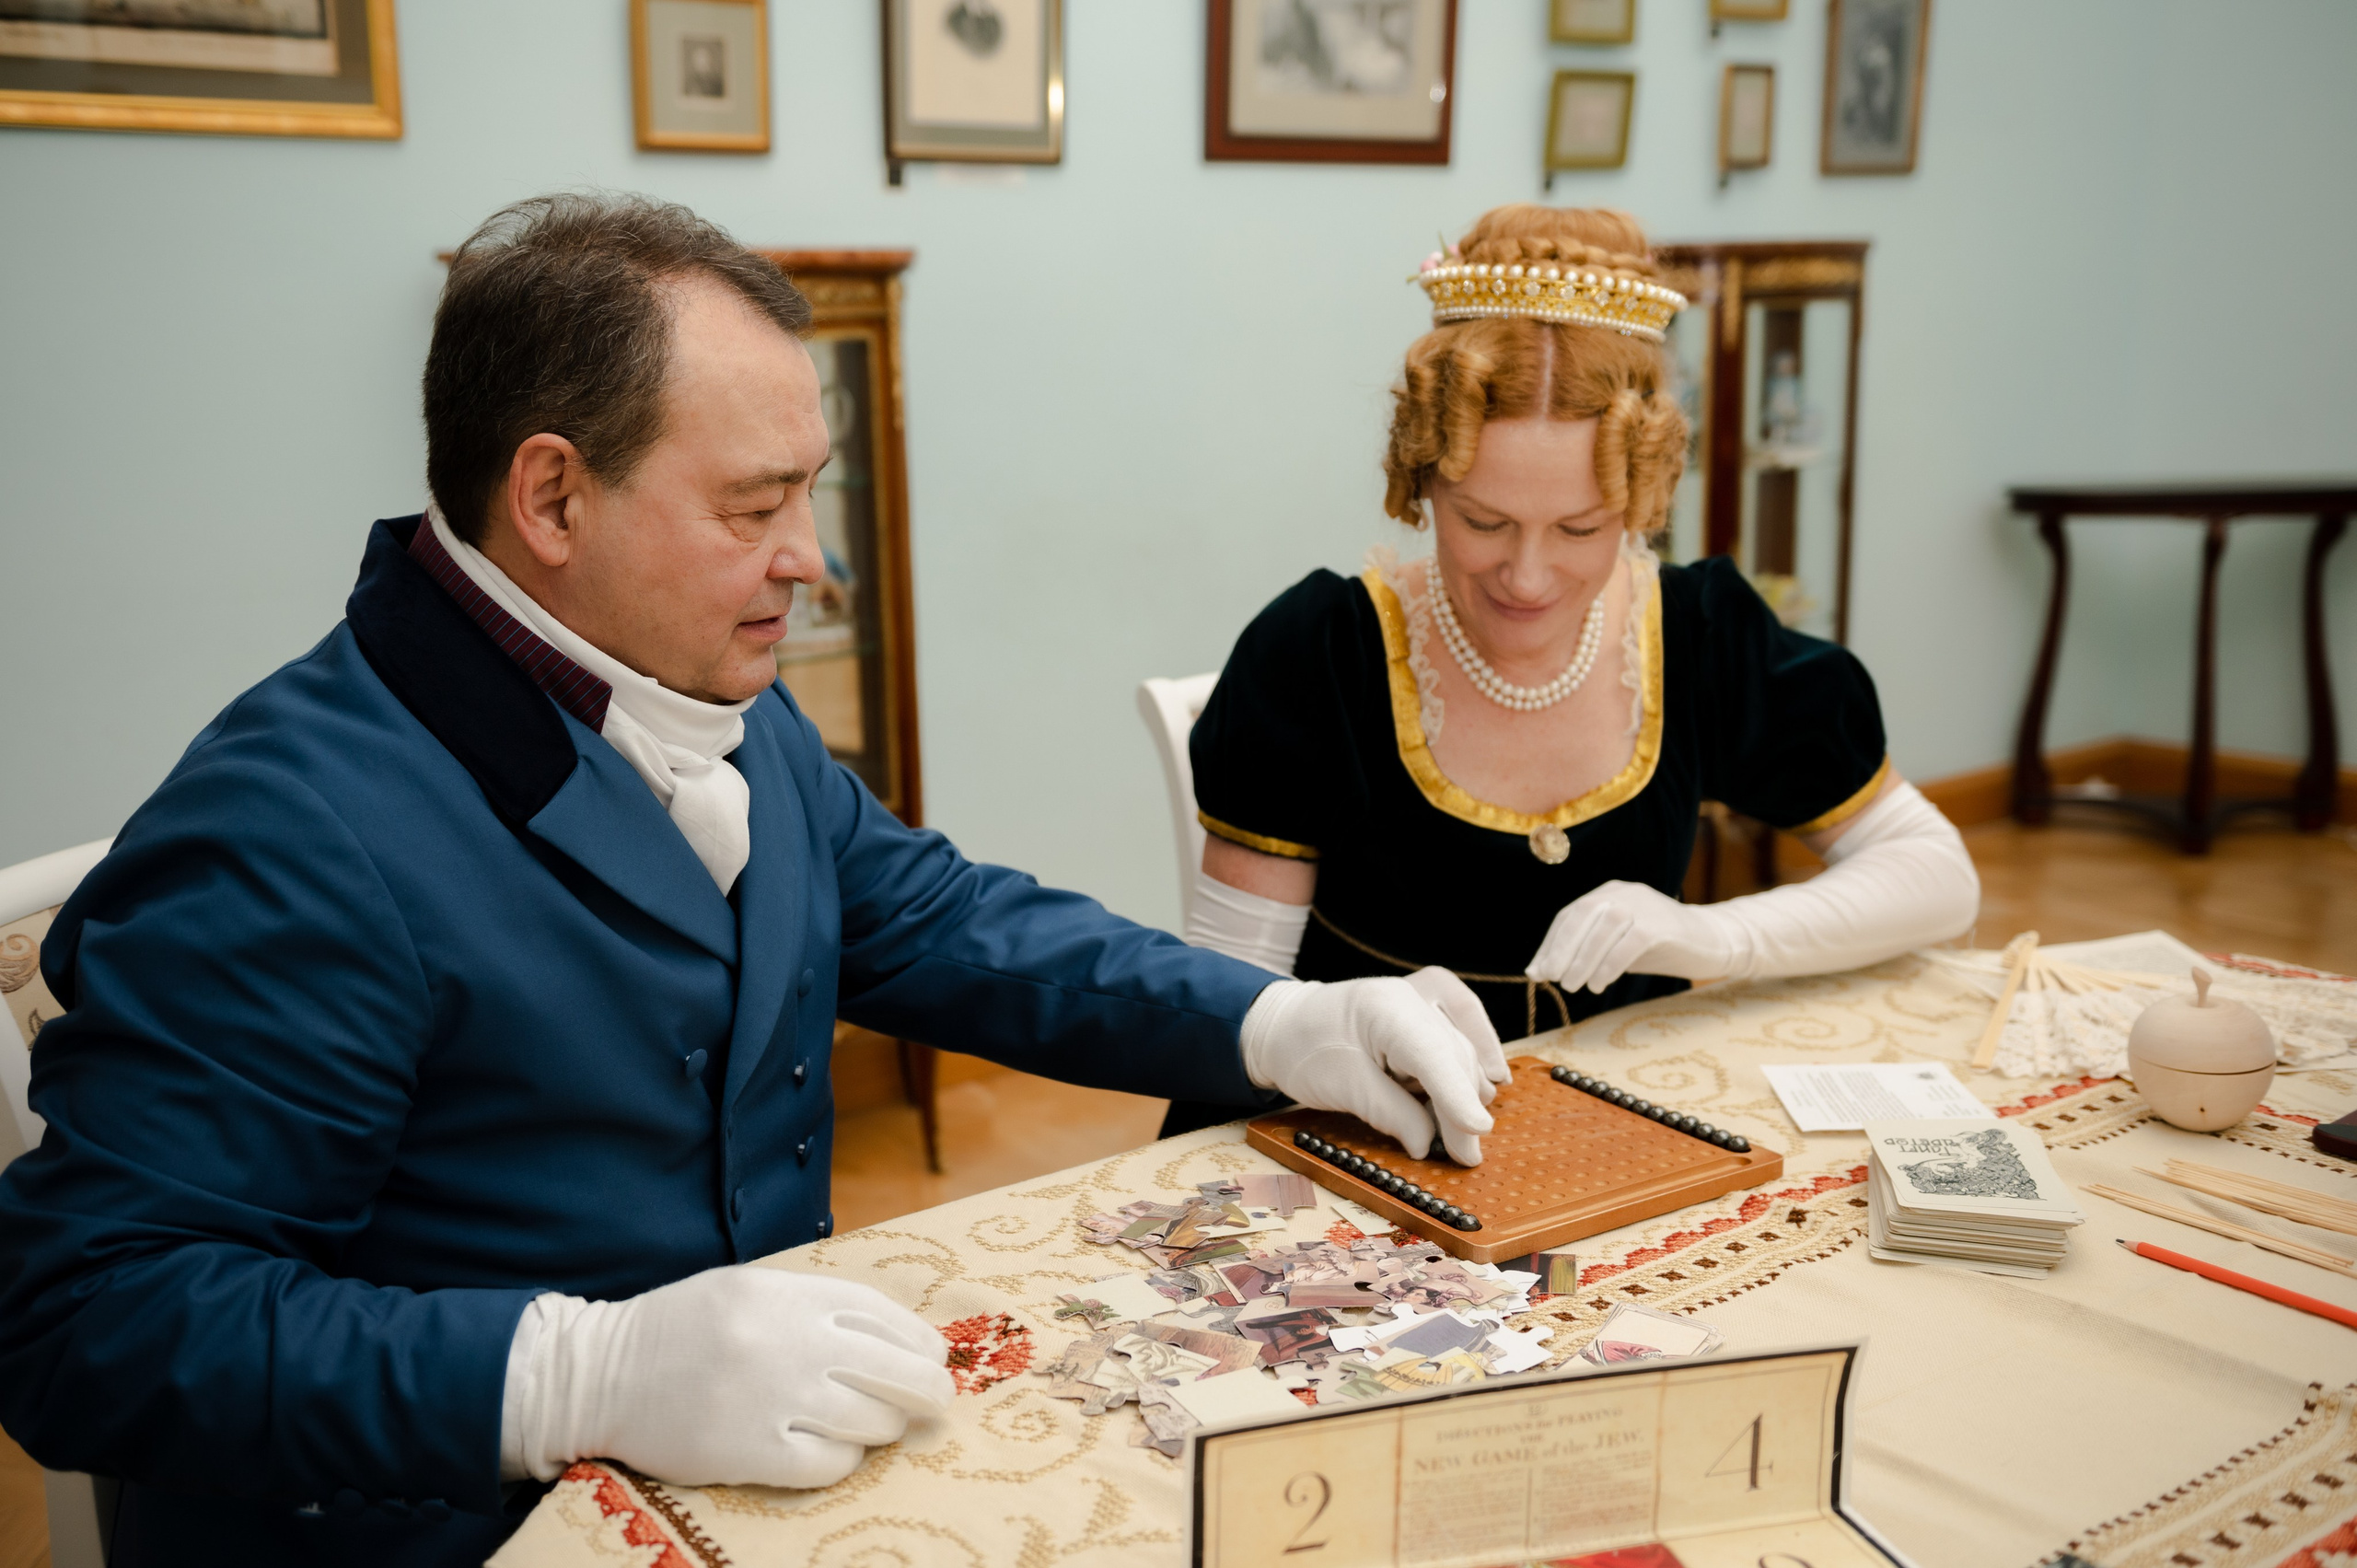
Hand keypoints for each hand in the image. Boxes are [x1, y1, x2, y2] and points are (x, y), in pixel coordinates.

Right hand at [512, 1265, 953, 1487]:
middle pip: (894, 1370)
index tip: (935, 1354)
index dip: (918, 1337)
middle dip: (928, 1388)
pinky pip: (830, 1465)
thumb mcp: (746, 1290)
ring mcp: (770, 1399)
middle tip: (937, 1400)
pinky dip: (843, 1460)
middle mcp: (786, 1342)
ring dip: (882, 1425)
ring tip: (875, 1424)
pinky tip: (833, 1450)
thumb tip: (894, 1336)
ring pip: (869, 1420)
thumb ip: (812, 1306)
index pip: (880, 1313)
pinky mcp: (750, 1452)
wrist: (599, 1375)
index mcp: (785, 1294)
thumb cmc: (681, 1330)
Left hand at [1242, 970, 1508, 1164]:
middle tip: (1464, 1156)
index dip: (1457, 1096)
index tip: (1477, 1130)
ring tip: (1454, 1127)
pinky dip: (1479, 1045)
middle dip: (1460, 1110)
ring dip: (1464, 1088)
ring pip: (1463, 1046)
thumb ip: (1392, 1115)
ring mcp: (1420, 992)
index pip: (1433, 1055)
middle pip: (1454, 1058)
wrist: (1285, 1025)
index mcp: (1383, 1009)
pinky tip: (1494, 1072)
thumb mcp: (1343, 1089)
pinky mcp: (1426, 1000)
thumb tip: (1431, 1143)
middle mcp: (1409, 994)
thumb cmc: (1305, 1051)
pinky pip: (1465, 1017)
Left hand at [1525, 881, 1738, 994]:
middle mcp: (1624, 893)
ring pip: (1604, 929)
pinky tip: (1599, 985)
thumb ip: (1582, 953)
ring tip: (1573, 986)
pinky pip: (1629, 943)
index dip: (1551, 943)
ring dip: (1583, 960)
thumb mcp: (1615, 948)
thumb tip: (1538, 971)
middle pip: (1582, 917)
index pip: (1570, 915)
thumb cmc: (1659, 947)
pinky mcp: (1662, 924)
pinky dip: (1609, 965)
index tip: (1538, 971)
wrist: (1713, 942)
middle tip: (1552, 979)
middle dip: (1562, 950)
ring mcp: (1644, 905)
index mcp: (1609, 893)